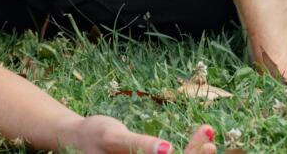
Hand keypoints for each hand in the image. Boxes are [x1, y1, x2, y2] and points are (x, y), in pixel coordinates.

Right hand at [61, 115, 214, 153]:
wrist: (76, 139)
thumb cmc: (92, 135)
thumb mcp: (112, 137)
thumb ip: (139, 145)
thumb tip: (167, 151)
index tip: (208, 139)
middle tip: (209, 134)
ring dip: (193, 153)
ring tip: (207, 135)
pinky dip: (186, 153)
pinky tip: (198, 141)